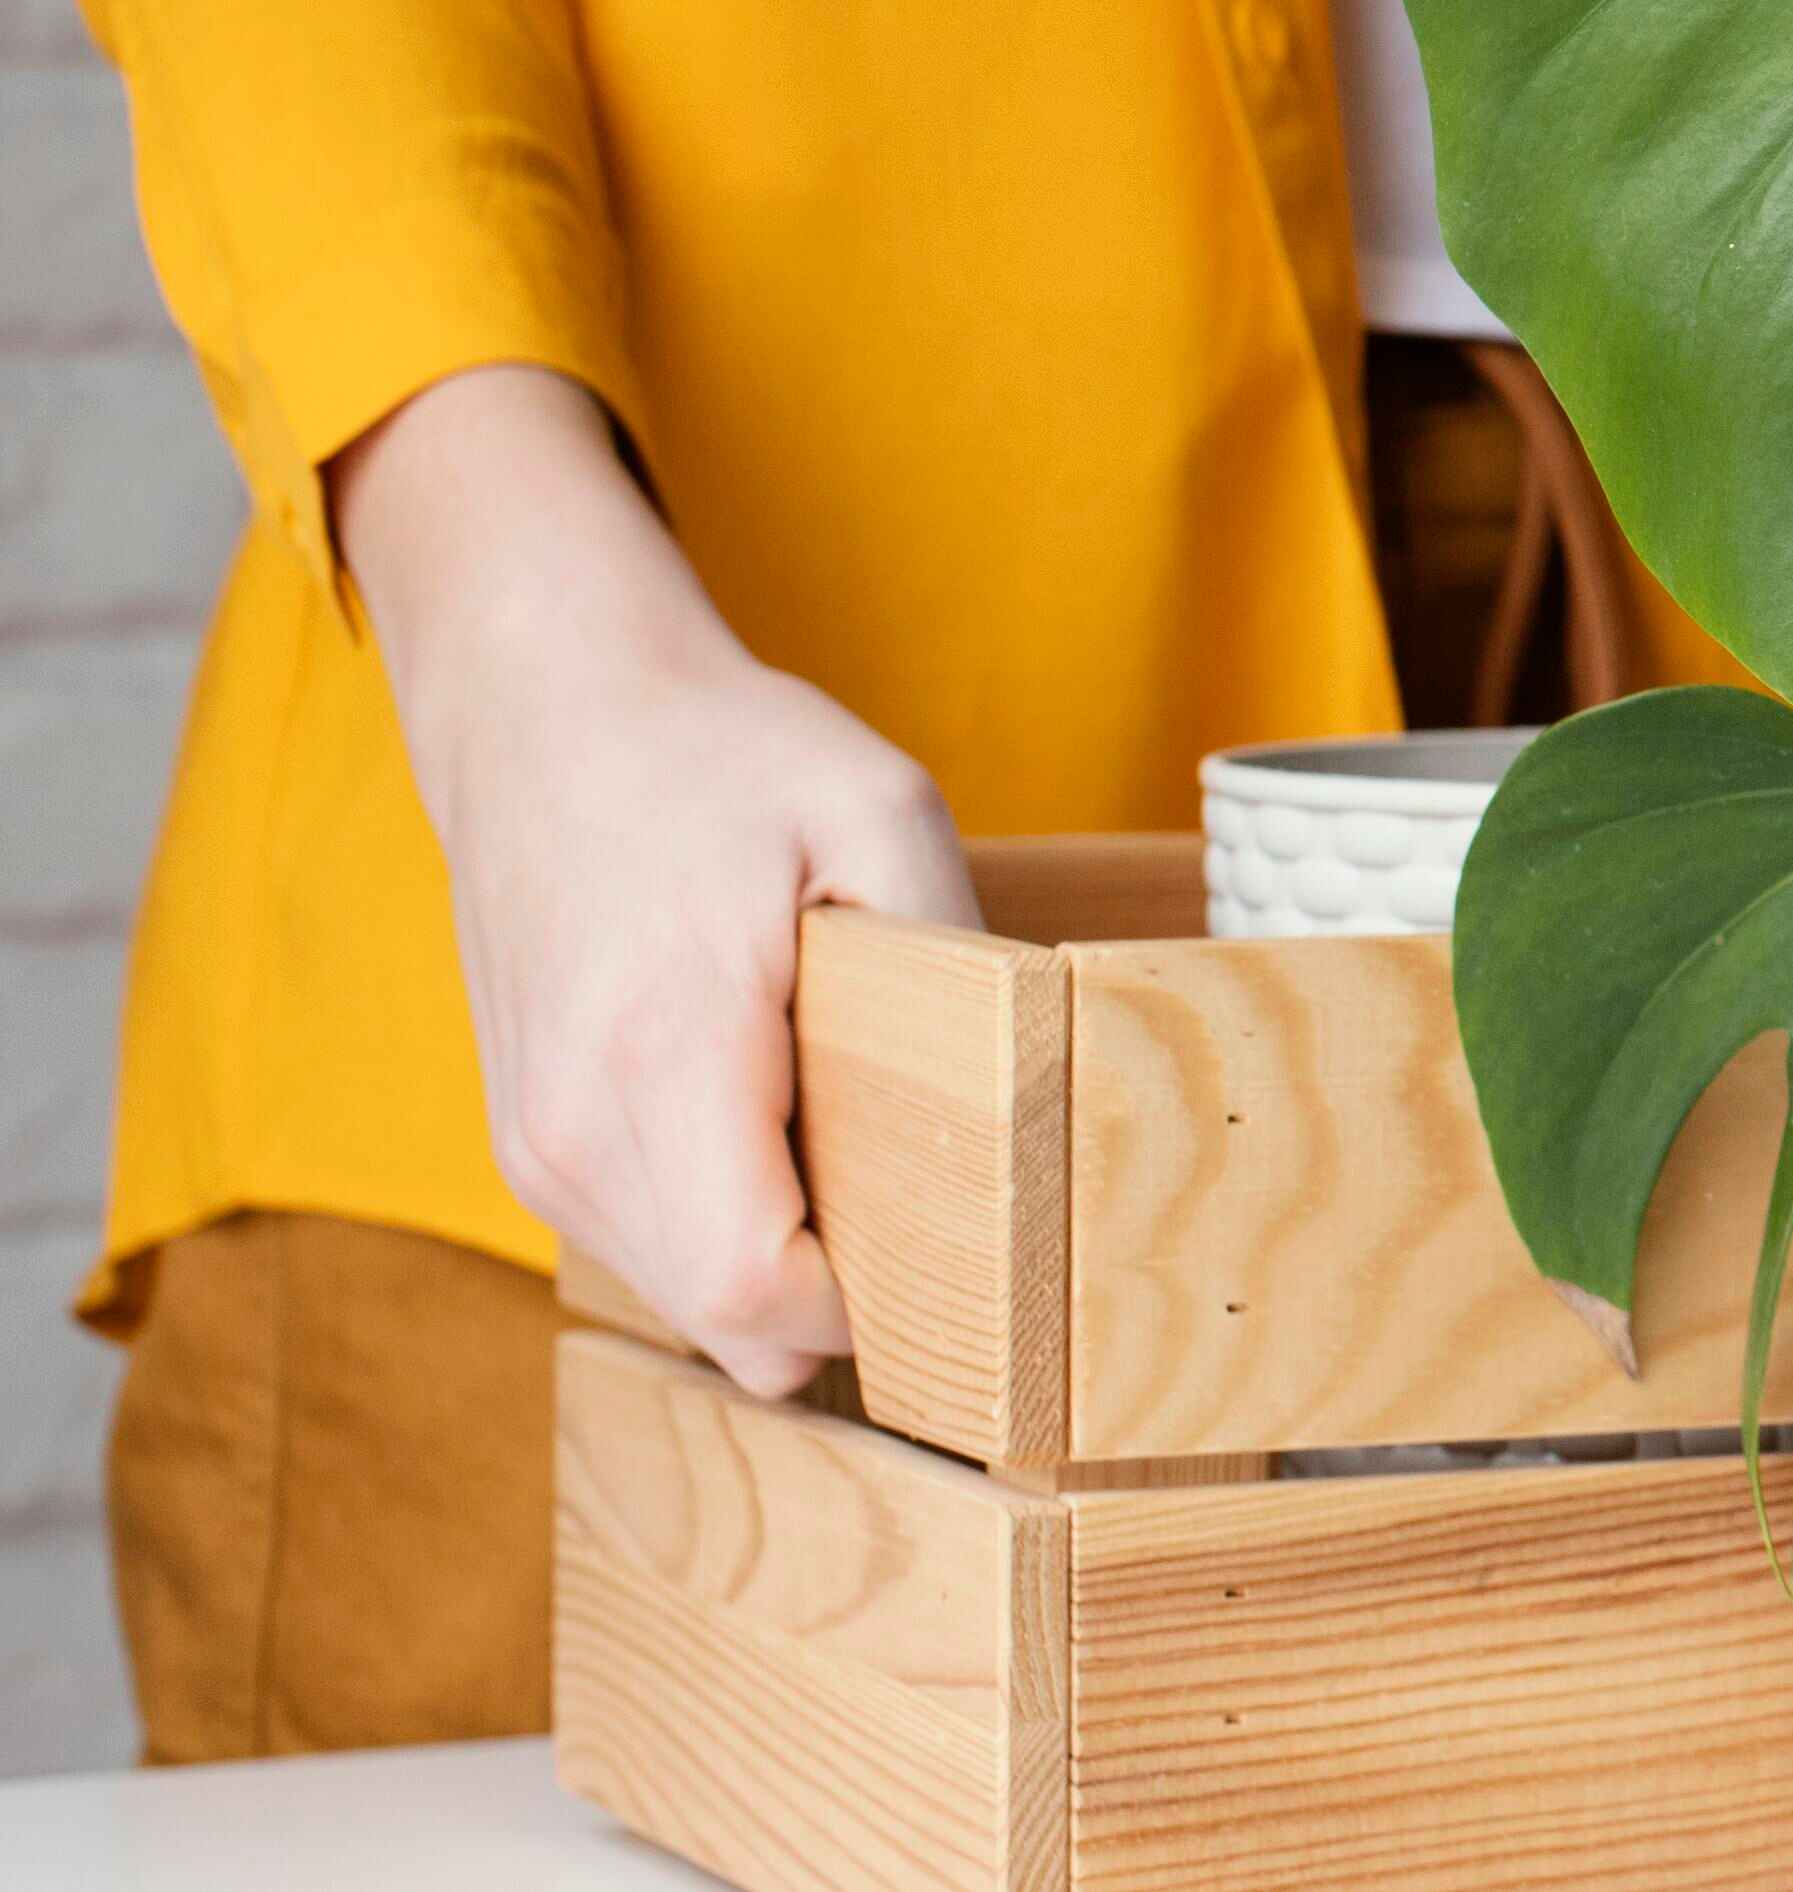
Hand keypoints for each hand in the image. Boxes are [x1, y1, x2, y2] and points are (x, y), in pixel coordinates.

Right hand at [336, 364, 975, 1396]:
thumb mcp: (884, 813)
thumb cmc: (720, 755)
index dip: (875, 1301)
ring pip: (685, 1302)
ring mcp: (536, 1144)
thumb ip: (958, 960)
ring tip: (849, 1128)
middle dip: (848, 1292)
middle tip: (930, 1183)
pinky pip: (647, 1246)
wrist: (544, 706)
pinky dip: (724, 1220)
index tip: (956, 1230)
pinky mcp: (528, 1141)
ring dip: (783, 1257)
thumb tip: (1025, 1098)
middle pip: (729, 1326)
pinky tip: (776, 1118)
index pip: (760, 1293)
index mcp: (665, 1053)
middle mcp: (574, 1127)